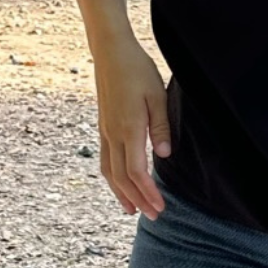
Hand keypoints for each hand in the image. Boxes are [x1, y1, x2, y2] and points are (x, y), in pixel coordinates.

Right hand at [94, 35, 170, 219]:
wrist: (110, 51)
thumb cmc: (137, 70)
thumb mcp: (157, 95)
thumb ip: (160, 126)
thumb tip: (165, 155)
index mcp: (128, 128)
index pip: (137, 171)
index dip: (148, 192)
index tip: (160, 206)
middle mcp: (113, 134)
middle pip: (122, 178)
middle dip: (138, 200)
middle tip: (153, 216)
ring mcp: (105, 132)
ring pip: (110, 172)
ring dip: (121, 194)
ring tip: (132, 211)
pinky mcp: (103, 127)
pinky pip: (104, 161)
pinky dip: (112, 179)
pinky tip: (119, 186)